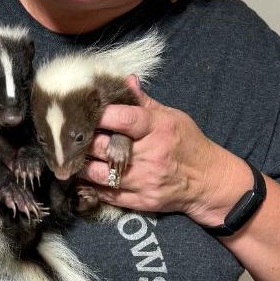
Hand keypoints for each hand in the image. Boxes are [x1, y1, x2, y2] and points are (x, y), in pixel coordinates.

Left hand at [80, 76, 244, 225]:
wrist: (208, 182)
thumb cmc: (188, 144)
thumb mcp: (172, 117)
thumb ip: (144, 102)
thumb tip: (126, 80)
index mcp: (159, 128)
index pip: (125, 119)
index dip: (101, 114)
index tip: (86, 109)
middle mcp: (152, 155)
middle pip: (105, 147)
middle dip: (84, 140)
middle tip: (71, 133)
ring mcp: (145, 180)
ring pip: (99, 173)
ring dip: (82, 164)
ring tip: (73, 155)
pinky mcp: (141, 201)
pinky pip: (106, 194)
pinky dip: (91, 184)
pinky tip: (84, 175)